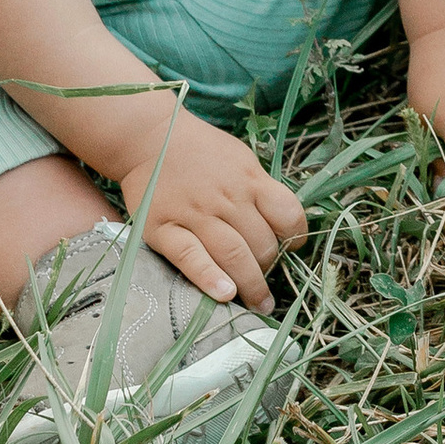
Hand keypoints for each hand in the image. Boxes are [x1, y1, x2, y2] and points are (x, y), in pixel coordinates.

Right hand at [116, 108, 305, 306]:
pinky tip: (223, 294)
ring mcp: (195, 213)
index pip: (288, 215)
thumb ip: (262, 191)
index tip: (290, 250)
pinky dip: (209, 277)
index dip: (295, 238)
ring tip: (256, 305)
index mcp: (251, 180)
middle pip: (261, 243)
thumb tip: (285, 227)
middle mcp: (227, 198)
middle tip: (266, 287)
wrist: (150, 138)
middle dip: (269, 270)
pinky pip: (190, 256)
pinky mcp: (164, 228)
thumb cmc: (202, 152)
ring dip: (250, 285)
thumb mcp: (241, 160)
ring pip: (233, 254)